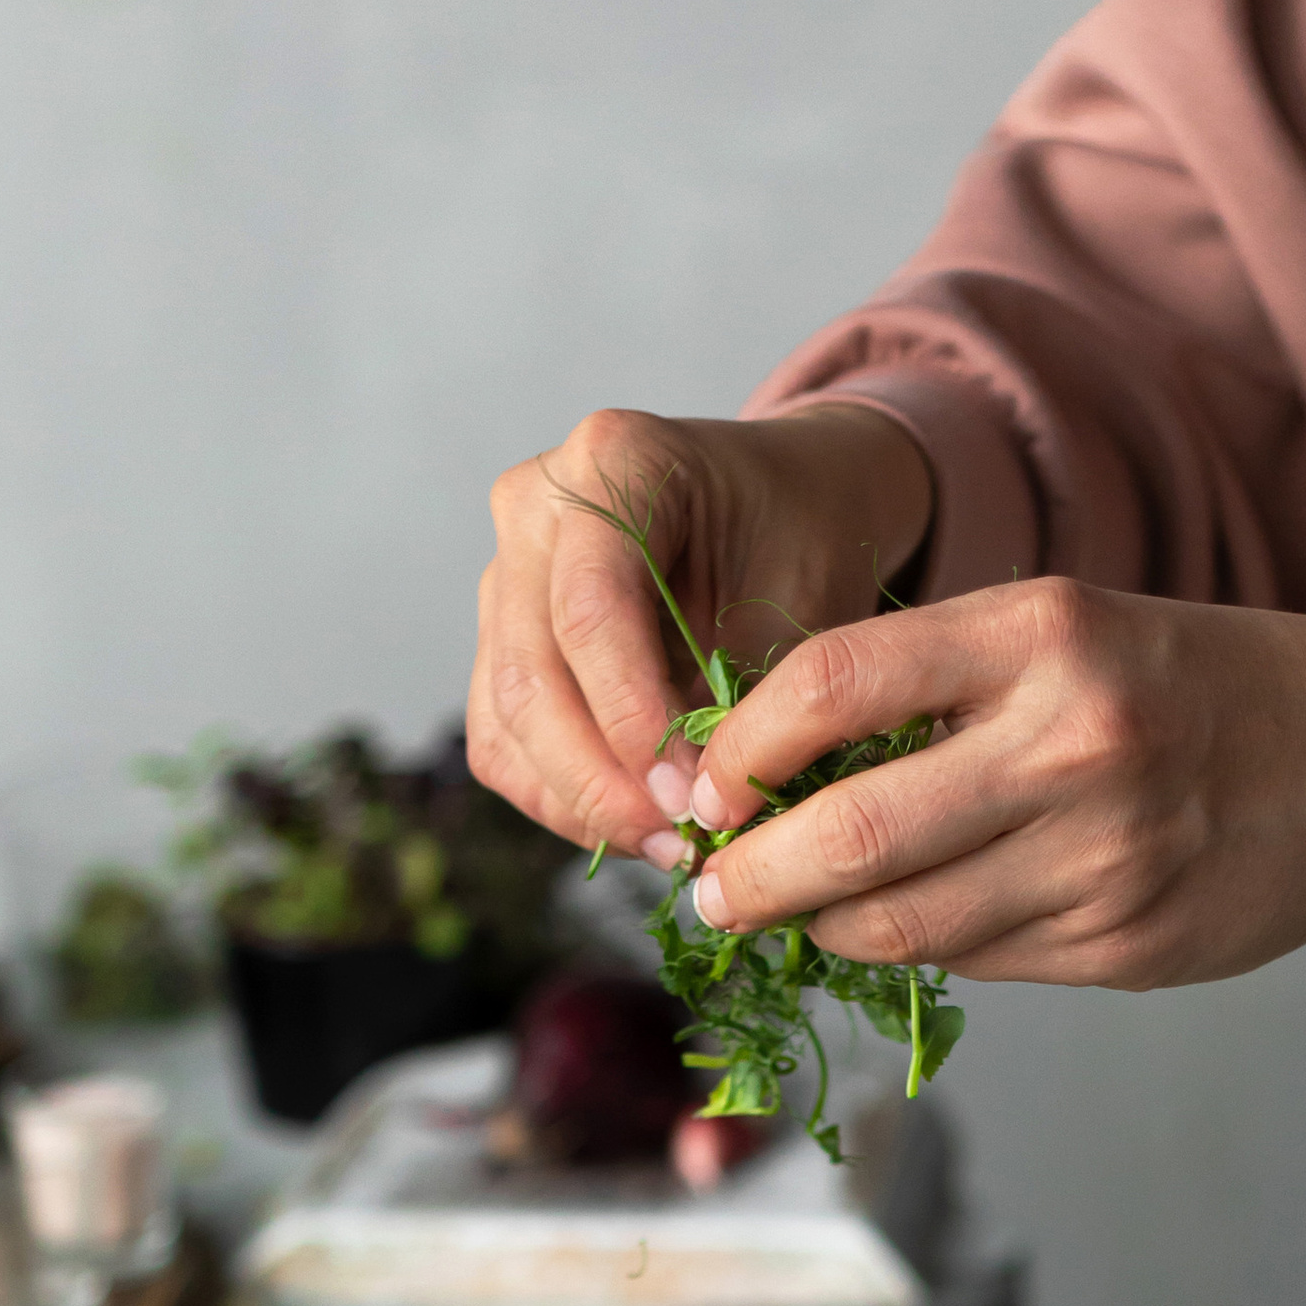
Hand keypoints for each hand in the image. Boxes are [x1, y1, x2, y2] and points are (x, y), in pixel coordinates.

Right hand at [468, 405, 934, 865]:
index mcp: (613, 460)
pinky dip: (564, 801)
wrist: (784, 505)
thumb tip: (699, 811)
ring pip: (505, 721)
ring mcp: (505, 575)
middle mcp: (535, 507)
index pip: (590, 612)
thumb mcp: (804, 599)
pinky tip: (636, 825)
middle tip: (678, 844)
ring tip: (668, 845)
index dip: (633, 723)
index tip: (691, 801)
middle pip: (529, 676)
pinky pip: (504, 745)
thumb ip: (745, 695)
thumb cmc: (801, 537)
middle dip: (601, 783)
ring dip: (581, 804)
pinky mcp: (501, 642)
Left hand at [681, 583, 1305, 983]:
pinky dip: (923, 949)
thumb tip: (776, 783)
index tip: (703, 782)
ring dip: (824, 930)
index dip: (741, 746)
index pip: (834, 682)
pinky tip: (912, 926)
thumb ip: (936, 690)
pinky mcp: (1125, 943)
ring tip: (792, 916)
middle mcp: (1075, 744)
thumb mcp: (1068, 634)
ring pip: (904, 923)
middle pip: (853, 834)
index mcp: (1047, 633)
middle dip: (754, 877)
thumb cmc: (1190, 686)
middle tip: (710, 891)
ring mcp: (1106, 857)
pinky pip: (978, 961)